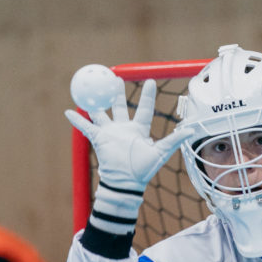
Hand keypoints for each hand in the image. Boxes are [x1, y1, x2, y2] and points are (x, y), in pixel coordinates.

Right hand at [65, 79, 192, 193]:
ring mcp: (110, 133)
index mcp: (139, 130)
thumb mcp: (161, 153)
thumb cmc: (143, 170)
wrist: (125, 183)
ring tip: (91, 88)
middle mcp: (123, 129)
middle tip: (115, 78)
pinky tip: (68, 112)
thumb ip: (174, 140)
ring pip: (101, 113)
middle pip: (120, 107)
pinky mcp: (99, 140)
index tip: (150, 81)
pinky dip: (77, 121)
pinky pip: (86, 128)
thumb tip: (193, 130)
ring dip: (96, 102)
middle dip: (117, 94)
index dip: (148, 96)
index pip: (145, 109)